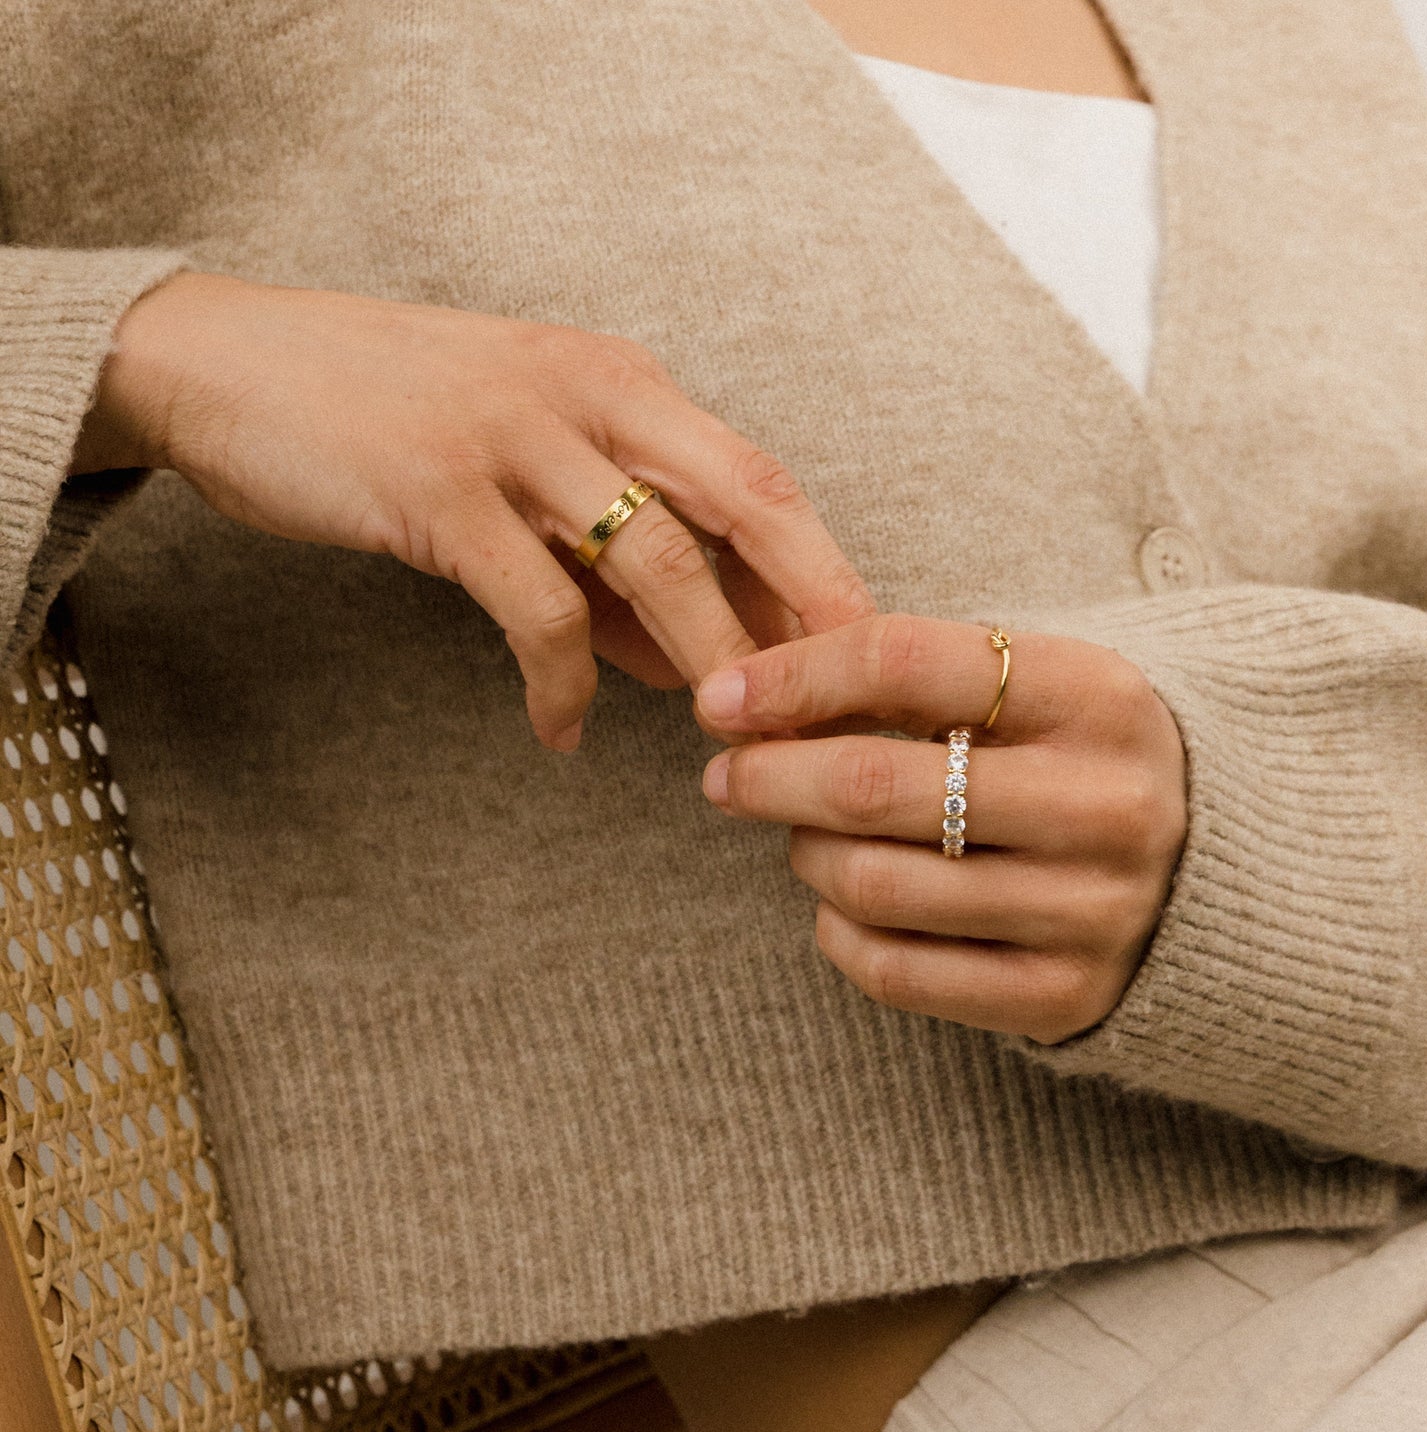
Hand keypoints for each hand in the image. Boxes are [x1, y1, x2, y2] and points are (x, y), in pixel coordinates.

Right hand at [71, 272, 871, 749]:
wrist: (227, 364)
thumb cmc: (393, 423)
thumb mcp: (526, 478)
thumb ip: (611, 562)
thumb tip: (694, 661)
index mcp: (623, 384)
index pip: (759, 480)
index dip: (823, 570)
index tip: (870, 656)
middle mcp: (590, 394)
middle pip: (746, 502)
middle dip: (811, 608)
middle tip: (852, 706)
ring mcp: (518, 436)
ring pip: (657, 559)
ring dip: (709, 661)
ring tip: (734, 745)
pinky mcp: (441, 489)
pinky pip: (536, 607)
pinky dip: (562, 682)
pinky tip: (563, 733)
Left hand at [695, 615, 1186, 1042]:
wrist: (1220, 872)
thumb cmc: (1083, 760)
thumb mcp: (1037, 688)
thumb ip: (917, 679)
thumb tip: (748, 697)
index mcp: (1097, 695)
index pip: (904, 660)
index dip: (791, 677)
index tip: (720, 696)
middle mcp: (1104, 804)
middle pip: (873, 784)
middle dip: (769, 776)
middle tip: (725, 775)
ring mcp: (1091, 910)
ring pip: (873, 884)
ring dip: (807, 854)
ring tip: (805, 836)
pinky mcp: (1066, 996)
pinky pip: (897, 973)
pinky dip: (837, 934)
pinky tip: (839, 906)